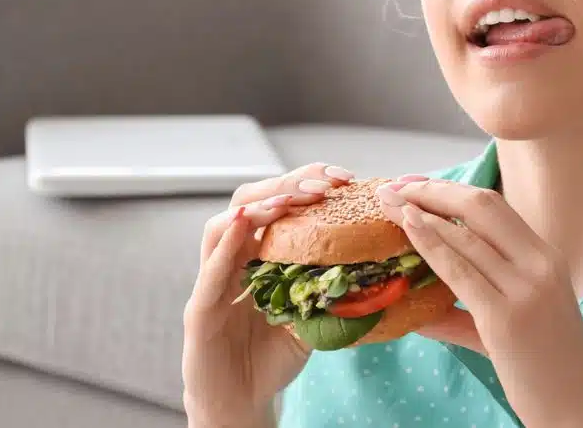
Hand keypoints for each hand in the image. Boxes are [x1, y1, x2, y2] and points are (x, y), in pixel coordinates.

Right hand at [182, 162, 353, 426]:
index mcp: (258, 255)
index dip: (308, 183)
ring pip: (222, 226)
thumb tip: (383, 268)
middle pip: (250, 201)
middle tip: (325, 182)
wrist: (239, 404)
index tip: (345, 178)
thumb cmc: (271, 358)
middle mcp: (231, 260)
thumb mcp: (313, 315)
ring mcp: (211, 282)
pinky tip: (244, 223)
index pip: (278, 203)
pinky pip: (210, 271)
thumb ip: (333, 289)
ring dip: (259, 206)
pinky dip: (227, 244)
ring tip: (290, 198)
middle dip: (288, 184)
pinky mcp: (199, 310)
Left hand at [374, 178, 582, 427]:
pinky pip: (461, 271)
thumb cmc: (543, 365)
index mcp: (546, 256)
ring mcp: (526, 289)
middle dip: (434, 190)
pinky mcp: (507, 317)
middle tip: (395, 187)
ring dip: (421, 213)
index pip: (495, 207)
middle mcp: (541, 263)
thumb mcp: (515, 317)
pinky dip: (431, 245)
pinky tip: (408, 231)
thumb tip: (418, 299)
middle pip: (482, 206)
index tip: (416, 186)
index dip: (451, 190)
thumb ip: (471, 302)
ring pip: (467, 235)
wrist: (574, 405)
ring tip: (388, 203)